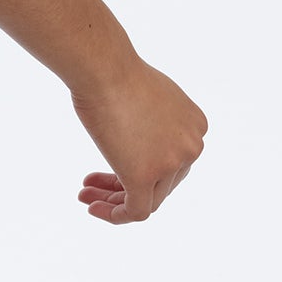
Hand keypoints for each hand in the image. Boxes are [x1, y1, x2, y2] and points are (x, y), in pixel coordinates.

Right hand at [70, 57, 208, 223]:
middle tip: (92, 182)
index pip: (173, 160)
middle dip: (125, 184)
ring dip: (113, 200)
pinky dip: (114, 214)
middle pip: (161, 182)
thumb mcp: (148, 94)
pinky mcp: (144, 176)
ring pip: (147, 199)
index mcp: (196, 125)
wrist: (103, 67)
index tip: (112, 160)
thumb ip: (152, 119)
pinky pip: (135, 211)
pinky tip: (92, 207)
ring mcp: (170, 163)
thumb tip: (140, 134)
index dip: (142, 166)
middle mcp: (191, 146)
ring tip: (86, 196)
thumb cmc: (114, 71)